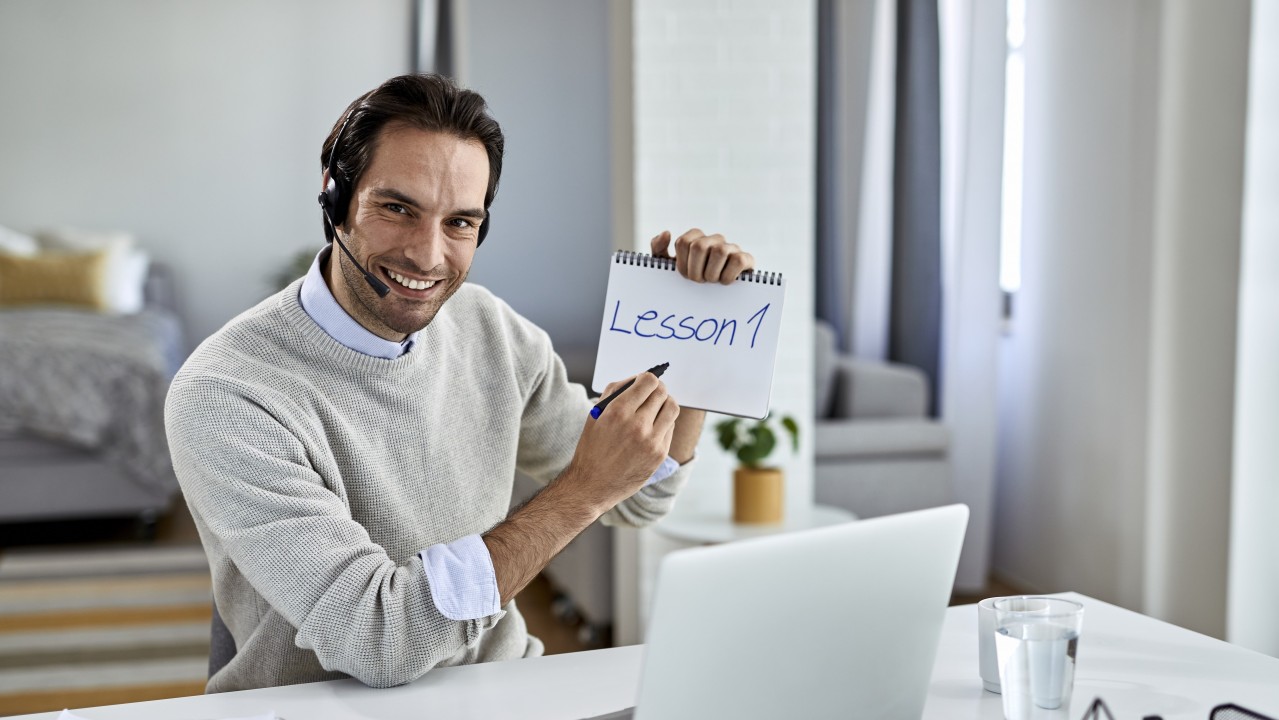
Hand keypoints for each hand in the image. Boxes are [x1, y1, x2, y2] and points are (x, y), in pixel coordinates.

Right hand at [566, 372, 679, 511]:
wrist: (592, 485)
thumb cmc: (592, 448)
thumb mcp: (596, 415)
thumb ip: (616, 392)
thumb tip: (637, 379)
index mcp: (618, 412)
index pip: (648, 381)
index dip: (648, 378)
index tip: (645, 381)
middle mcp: (637, 425)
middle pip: (662, 392)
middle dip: (658, 389)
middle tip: (653, 392)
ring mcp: (651, 441)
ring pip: (672, 408)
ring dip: (665, 403)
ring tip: (657, 406)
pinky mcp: (659, 454)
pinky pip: (670, 427)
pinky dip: (664, 422)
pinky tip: (653, 426)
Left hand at [651, 229, 754, 284]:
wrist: (714, 301)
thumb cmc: (690, 281)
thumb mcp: (668, 267)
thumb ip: (659, 250)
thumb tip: (666, 232)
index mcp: (696, 238)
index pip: (683, 242)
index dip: (681, 263)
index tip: (684, 277)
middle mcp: (714, 239)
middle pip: (699, 246)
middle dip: (695, 270)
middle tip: (698, 282)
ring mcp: (731, 248)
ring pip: (719, 251)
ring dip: (711, 274)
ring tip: (711, 283)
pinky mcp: (746, 259)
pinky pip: (738, 260)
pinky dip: (728, 275)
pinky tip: (725, 283)